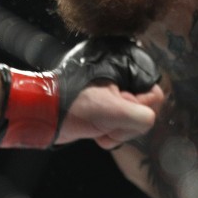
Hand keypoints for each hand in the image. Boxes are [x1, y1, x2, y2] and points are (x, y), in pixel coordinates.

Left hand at [0, 37, 160, 147]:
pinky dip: (110, 133)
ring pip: (134, 120)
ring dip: (117, 130)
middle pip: (145, 109)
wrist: (43, 115)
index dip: (139, 109)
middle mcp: (119, 74)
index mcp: (122, 64)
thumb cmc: (71, 106)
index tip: (118, 113)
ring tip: (98, 127)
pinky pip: (121, 125)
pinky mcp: (103, 105)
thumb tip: (149, 119)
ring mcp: (111, 92)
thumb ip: (140, 115)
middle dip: (125, 123)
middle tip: (105, 121)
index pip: (155, 94)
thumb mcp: (111, 110)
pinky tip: (96, 133)